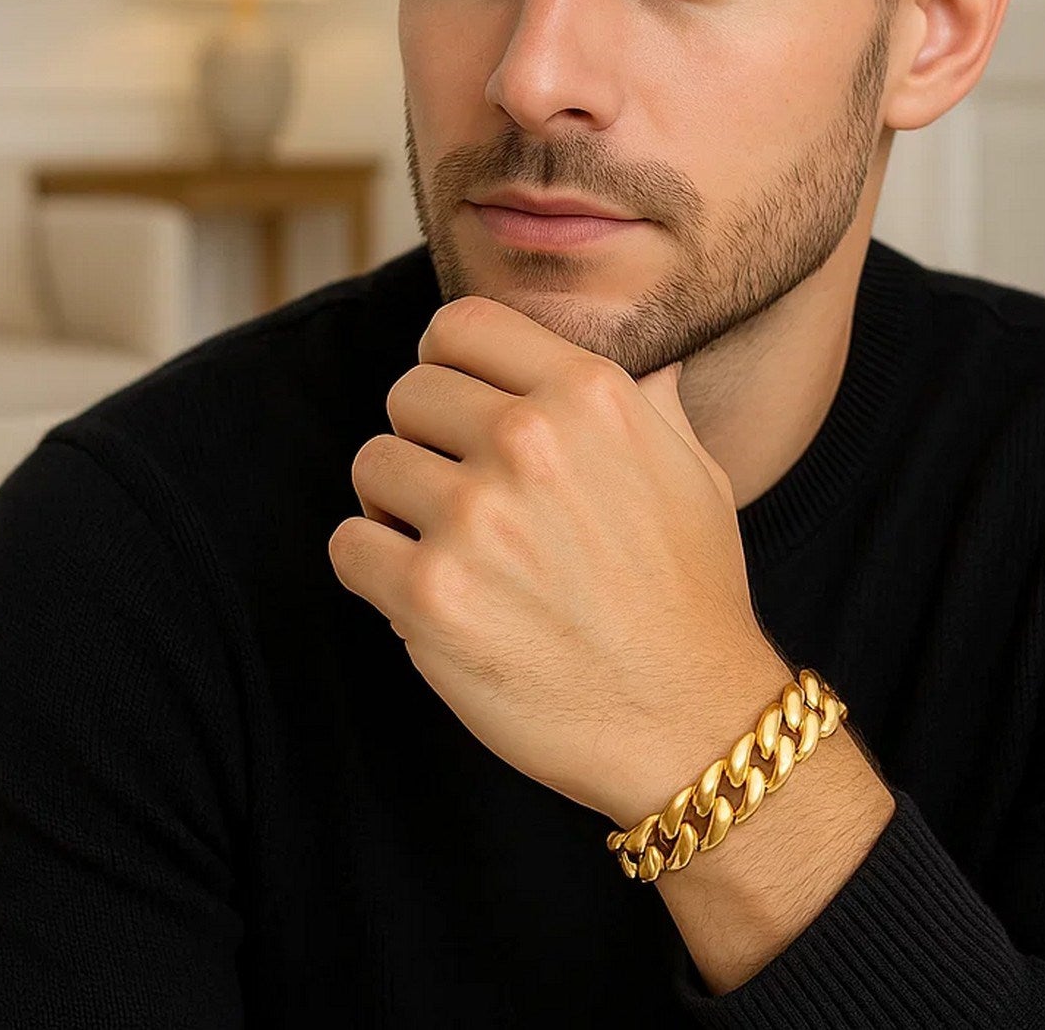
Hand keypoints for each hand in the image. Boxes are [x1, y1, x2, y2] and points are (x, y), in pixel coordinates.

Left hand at [328, 294, 775, 820]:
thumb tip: (651, 366)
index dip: (447, 362)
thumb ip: (651, 407)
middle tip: (457, 492)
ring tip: (445, 546)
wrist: (691, 720)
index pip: (462, 324)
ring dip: (395, 505)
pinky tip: (423, 593)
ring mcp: (476, 517)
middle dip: (424, 439)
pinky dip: (375, 568)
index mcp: (590, 395)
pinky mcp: (432, 597)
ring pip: (372, 464)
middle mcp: (530, 440)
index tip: (454, 402)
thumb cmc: (693, 596)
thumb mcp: (696, 474)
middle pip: (408, 392)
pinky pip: (348, 545)